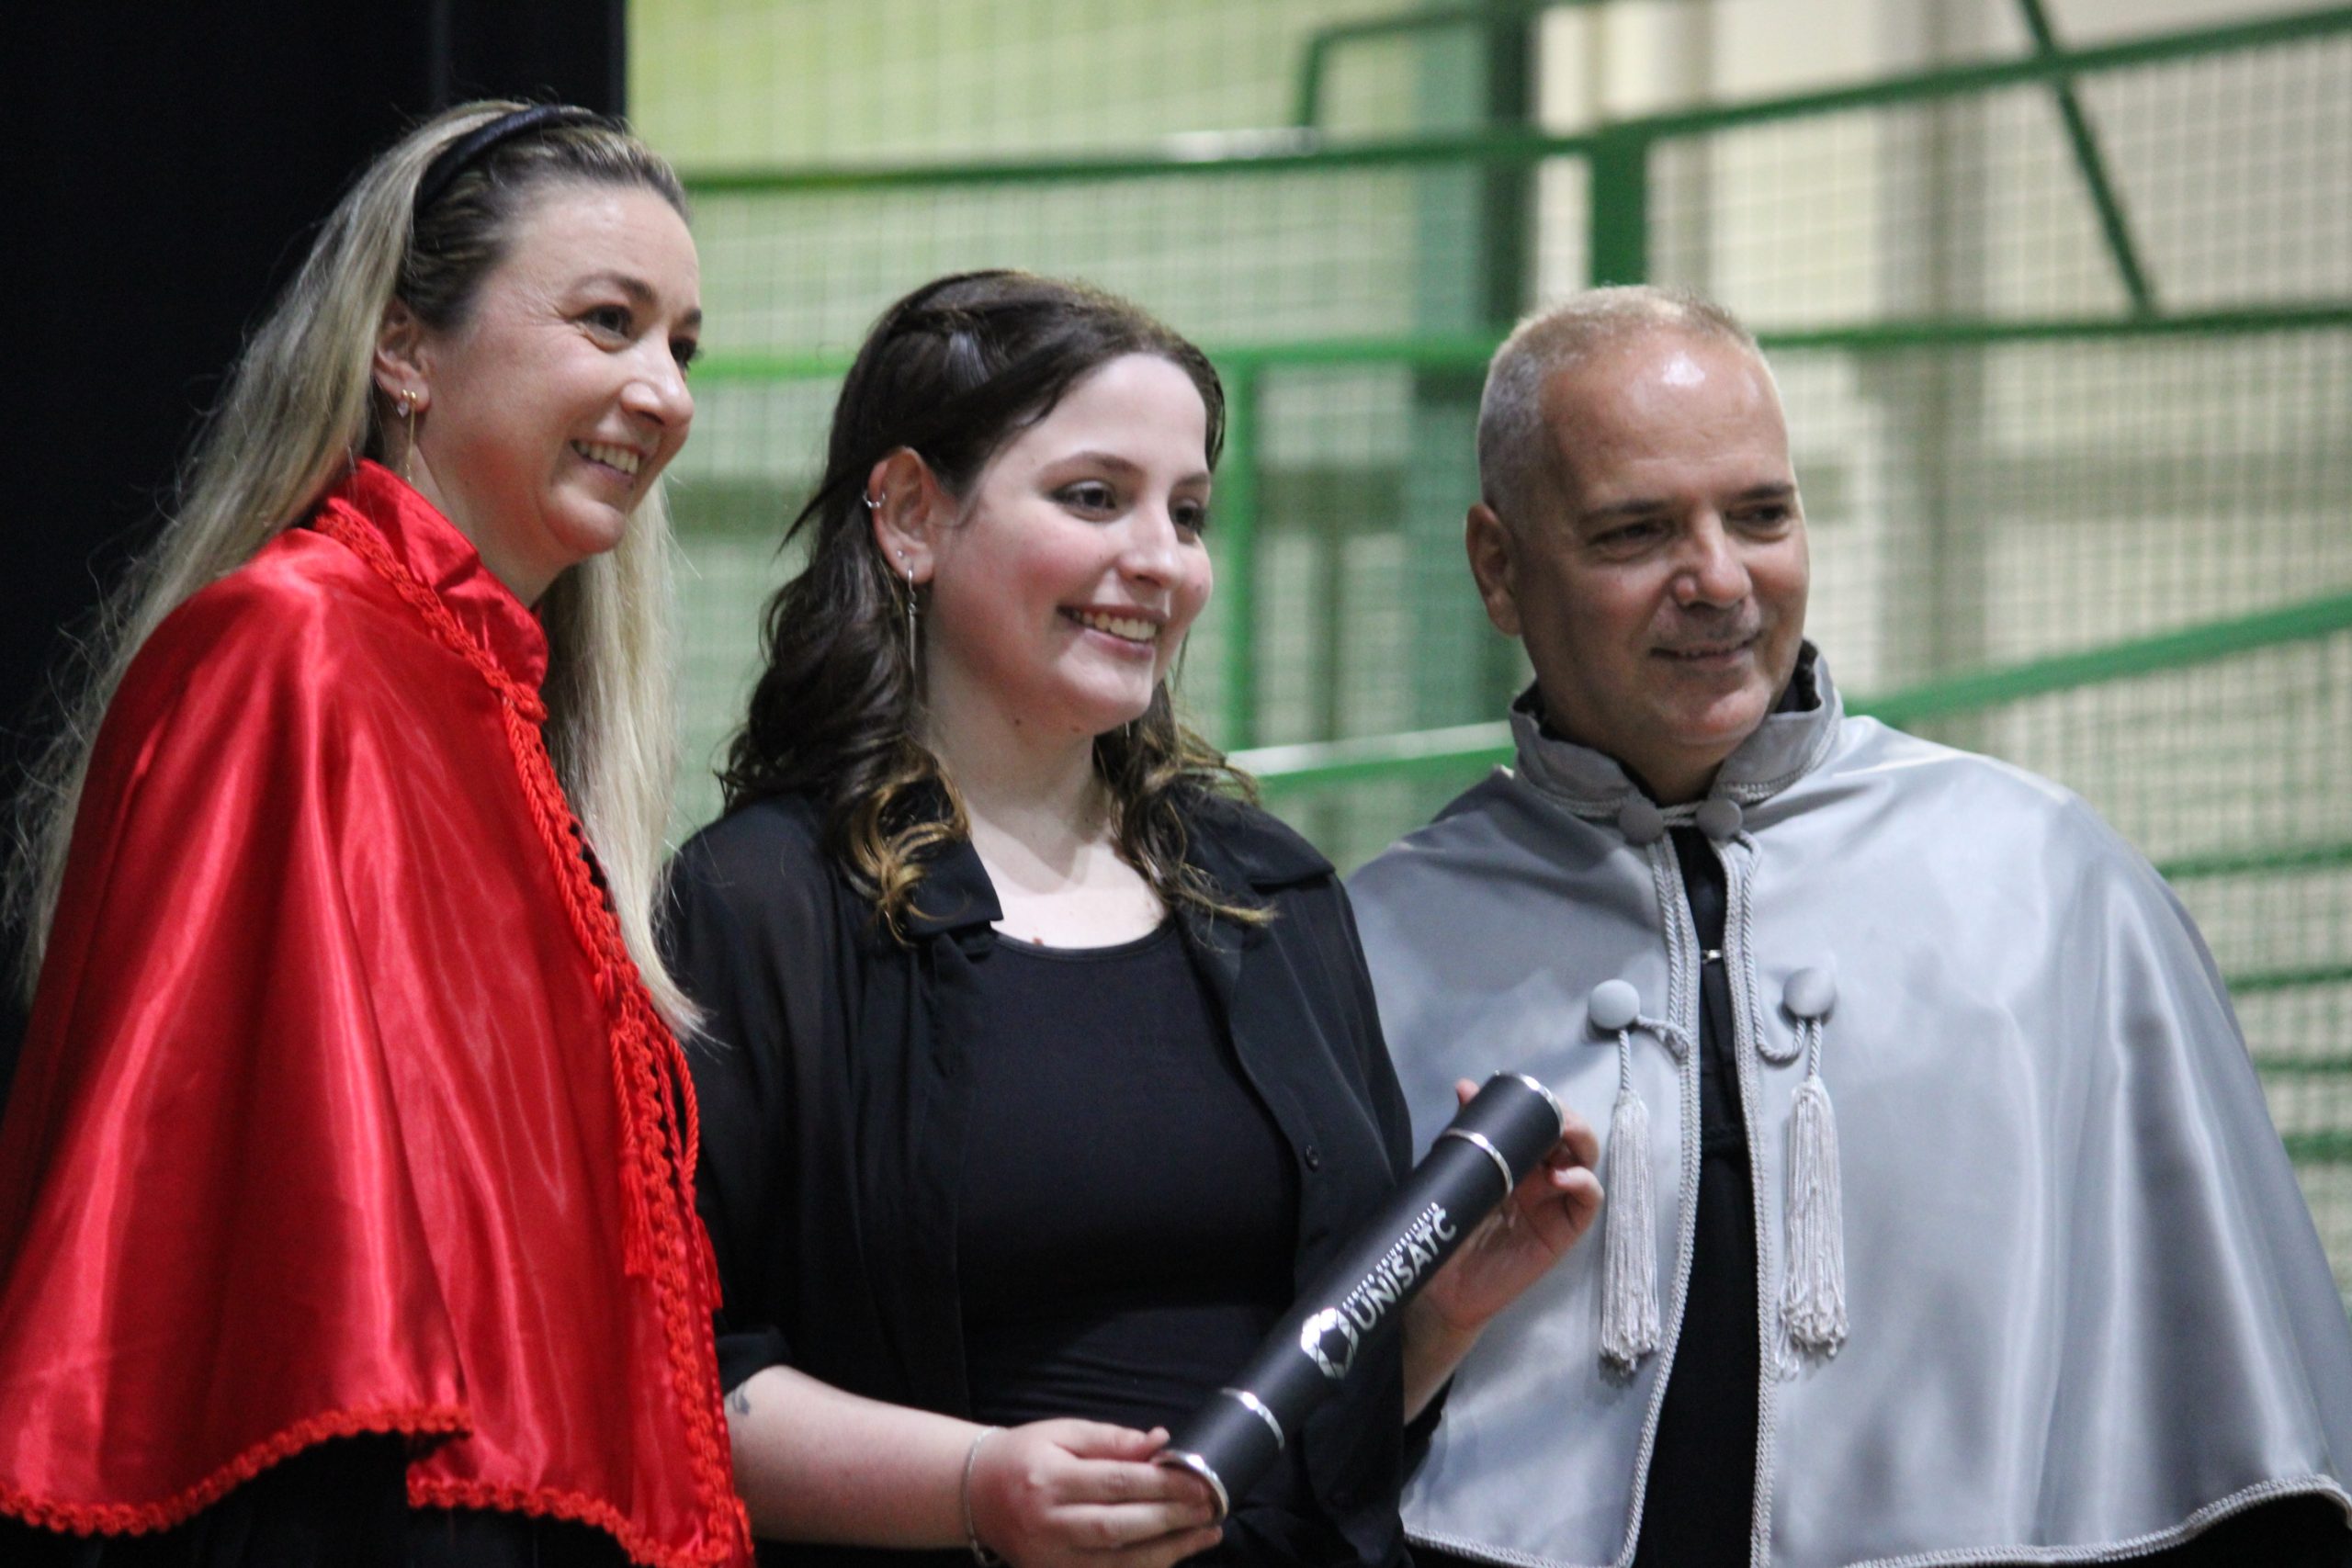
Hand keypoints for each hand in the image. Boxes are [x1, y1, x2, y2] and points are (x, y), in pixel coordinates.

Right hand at [965, 1419, 1222, 1567]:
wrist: (974, 1493)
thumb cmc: (1024, 1456)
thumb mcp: (1062, 1434)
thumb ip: (1110, 1439)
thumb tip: (1159, 1442)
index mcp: (1049, 1480)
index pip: (1115, 1483)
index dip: (1161, 1485)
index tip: (1198, 1481)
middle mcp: (1047, 1523)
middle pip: (1119, 1527)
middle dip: (1171, 1519)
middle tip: (1210, 1508)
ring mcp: (1049, 1558)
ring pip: (1117, 1562)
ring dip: (1168, 1551)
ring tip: (1206, 1535)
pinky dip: (1143, 1567)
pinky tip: (1174, 1554)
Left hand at [1416, 1079, 1603, 1339]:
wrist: (1441, 1286)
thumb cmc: (1447, 1228)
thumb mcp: (1456, 1174)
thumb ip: (1465, 1133)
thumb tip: (1466, 1086)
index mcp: (1514, 1158)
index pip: (1542, 1122)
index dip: (1541, 1105)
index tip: (1524, 1093)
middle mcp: (1539, 1175)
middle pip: (1569, 1136)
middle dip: (1565, 1117)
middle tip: (1550, 1112)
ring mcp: (1553, 1201)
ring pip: (1585, 1162)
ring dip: (1578, 1143)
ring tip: (1561, 1137)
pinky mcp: (1562, 1230)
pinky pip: (1588, 1201)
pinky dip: (1582, 1182)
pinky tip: (1561, 1177)